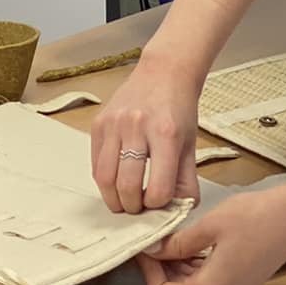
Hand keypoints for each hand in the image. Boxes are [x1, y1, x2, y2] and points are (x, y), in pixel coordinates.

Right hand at [89, 50, 205, 213]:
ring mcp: (114, 124)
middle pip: (127, 186)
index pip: (158, 189)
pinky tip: (116, 181)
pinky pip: (95, 163)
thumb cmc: (178, 110)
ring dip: (113, 199)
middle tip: (138, 209)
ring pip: (105, 178)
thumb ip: (185, 182)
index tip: (159, 205)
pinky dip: (104, 180)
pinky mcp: (99, 123)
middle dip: (132, 208)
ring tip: (124, 201)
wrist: (163, 73)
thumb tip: (177, 212)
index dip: (157, 206)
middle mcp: (136, 127)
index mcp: (166, 134)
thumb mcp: (190, 146)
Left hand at [136, 180, 285, 284]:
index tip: (144, 250)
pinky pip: (208, 280)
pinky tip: (189, 241)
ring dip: (176, 266)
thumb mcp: (209, 226)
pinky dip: (194, 265)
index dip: (148, 275)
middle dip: (160, 269)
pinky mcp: (241, 282)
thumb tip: (151, 250)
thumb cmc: (258, 216)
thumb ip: (177, 243)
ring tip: (169, 236)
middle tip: (152, 240)